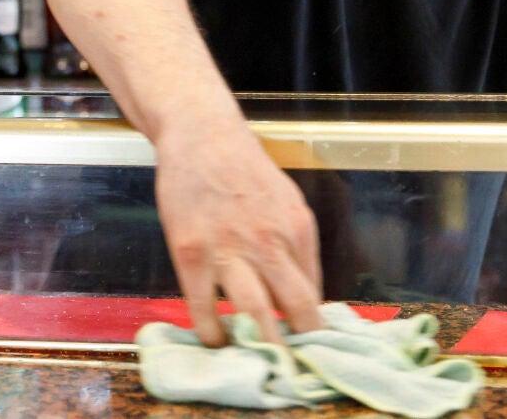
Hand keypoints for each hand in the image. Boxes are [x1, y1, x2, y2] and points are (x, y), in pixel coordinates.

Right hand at [154, 120, 324, 347]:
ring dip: (257, 346)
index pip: (314, 295)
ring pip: (252, 314)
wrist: (202, 136)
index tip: (308, 350)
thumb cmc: (245, 171)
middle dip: (295, 348)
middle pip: (294, 310)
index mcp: (298, 230)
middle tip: (289, 369)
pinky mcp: (192, 250)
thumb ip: (297, 250)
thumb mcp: (288, 204)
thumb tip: (305, 298)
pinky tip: (216, 339)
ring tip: (255, 363)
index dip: (313, 330)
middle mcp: (269, 241)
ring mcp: (229, 247)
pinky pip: (203, 306)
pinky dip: (212, 331)